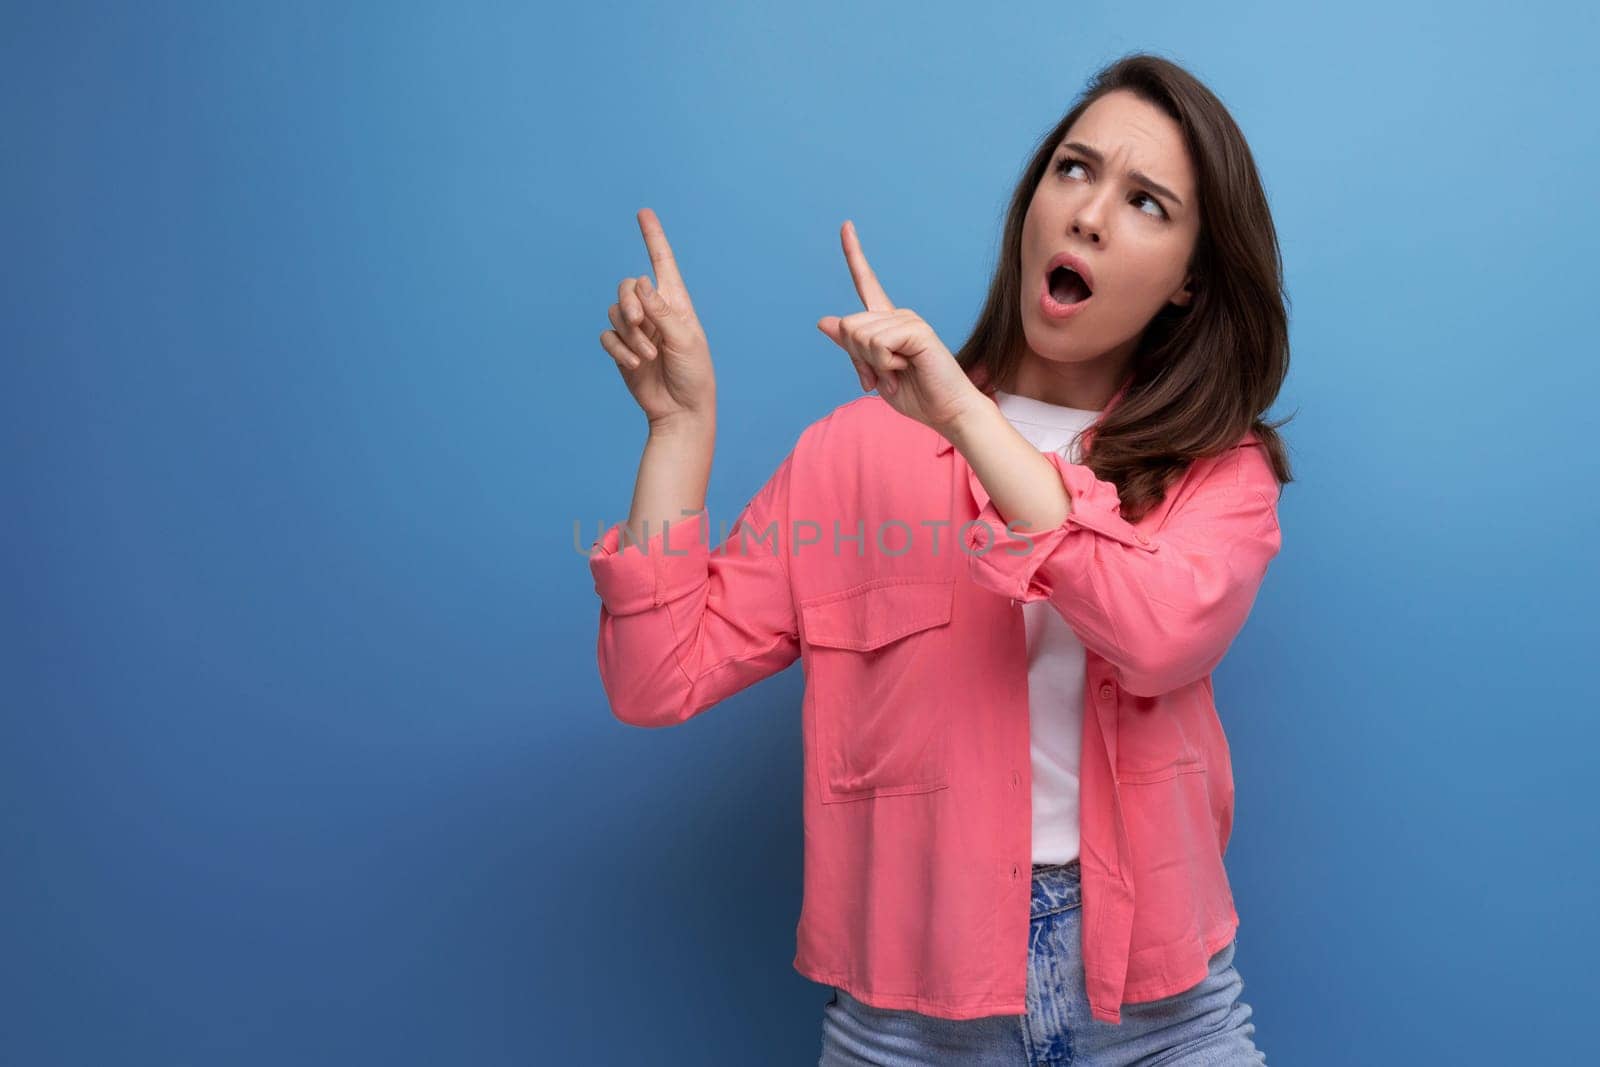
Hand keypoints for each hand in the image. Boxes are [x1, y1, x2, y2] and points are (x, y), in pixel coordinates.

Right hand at [600, 208, 716, 427]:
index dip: (653, 237)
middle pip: (627, 287)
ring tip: (646, 356)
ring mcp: (637, 331)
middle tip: (639, 323)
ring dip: (628, 333)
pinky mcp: (622, 349)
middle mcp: (654, 312)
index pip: (663, 263)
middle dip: (629, 302)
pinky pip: (608, 337)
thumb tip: (641, 282)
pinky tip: (633, 364)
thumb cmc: (693, 376)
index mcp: (676, 303)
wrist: (681, 411)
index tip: (643, 212)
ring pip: (615, 312)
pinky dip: (618, 349)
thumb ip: (662, 311)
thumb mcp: (685, 340)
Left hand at [815, 220, 980, 435]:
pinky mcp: (917, 330)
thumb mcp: (873, 372)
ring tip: (900, 372)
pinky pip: (878, 344)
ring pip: (859, 336)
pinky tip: (908, 367)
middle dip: (858, 359)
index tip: (846, 225)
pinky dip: (885, 364)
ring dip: (873, 364)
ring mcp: (909, 320)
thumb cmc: (916, 394)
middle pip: (848, 325)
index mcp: (886, 323)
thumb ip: (851, 347)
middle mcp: (897, 315)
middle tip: (885, 375)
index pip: (866, 282)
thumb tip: (825, 320)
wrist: (947, 412)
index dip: (854, 253)